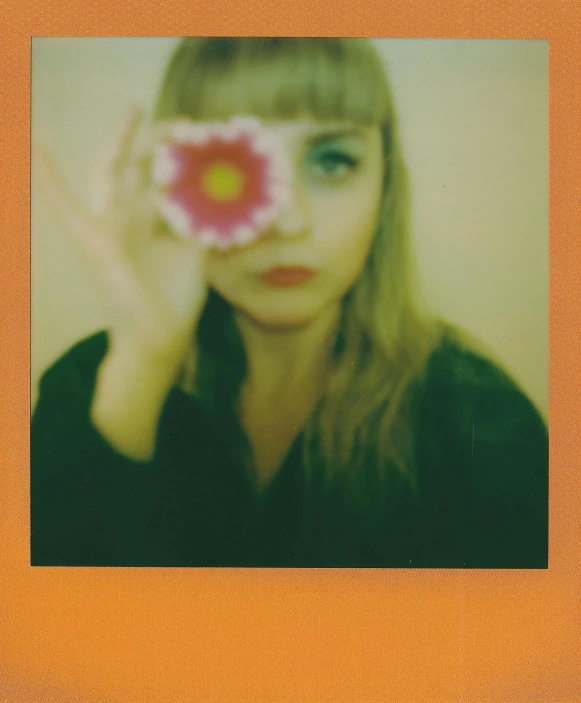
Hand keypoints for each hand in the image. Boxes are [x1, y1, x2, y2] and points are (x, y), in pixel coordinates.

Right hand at [34, 106, 209, 371]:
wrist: (160, 341)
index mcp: (149, 224)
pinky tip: (37, 149)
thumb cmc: (174, 302)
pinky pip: (66, 210)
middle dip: (159, 142)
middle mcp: (127, 220)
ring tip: (135, 110)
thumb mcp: (195, 255)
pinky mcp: (96, 244)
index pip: (161, 179)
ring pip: (109, 174)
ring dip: (121, 142)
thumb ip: (201, 225)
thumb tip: (220, 198)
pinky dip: (50, 182)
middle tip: (187, 123)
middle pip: (138, 168)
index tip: (207, 141)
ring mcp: (109, 229)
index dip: (182, 160)